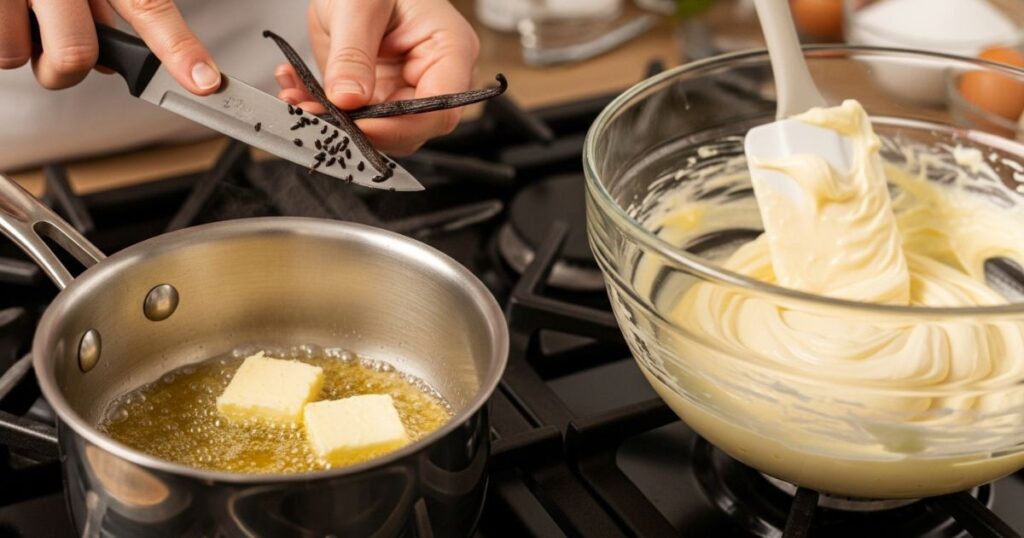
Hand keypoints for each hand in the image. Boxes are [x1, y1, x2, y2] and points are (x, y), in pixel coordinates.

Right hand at [0, 0, 219, 93]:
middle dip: (67, 66)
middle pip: (75, 53)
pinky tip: (8, 10)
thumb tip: (107, 63)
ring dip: (26, 48)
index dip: (178, 49)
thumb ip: (110, 5)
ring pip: (19, 55)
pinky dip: (3, 35)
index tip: (204, 82)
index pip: (149, 6)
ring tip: (26, 15)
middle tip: (58, 42)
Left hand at [275, 0, 479, 154]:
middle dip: (359, 128)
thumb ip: (354, 54)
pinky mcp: (377, 94)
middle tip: (314, 113)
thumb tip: (348, 100)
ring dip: (335, 124)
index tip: (357, 123)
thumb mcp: (359, 6)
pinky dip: (322, 111)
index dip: (400, 126)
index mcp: (449, 51)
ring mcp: (404, 89)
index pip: (439, 109)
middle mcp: (432, 77)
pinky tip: (297, 90)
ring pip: (379, 130)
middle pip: (410, 129)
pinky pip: (354, 119)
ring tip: (298, 100)